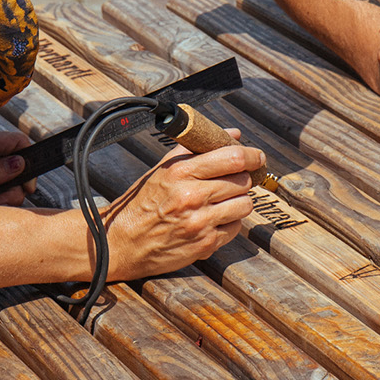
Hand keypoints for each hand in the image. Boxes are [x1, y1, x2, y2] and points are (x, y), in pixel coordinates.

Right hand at [104, 134, 262, 277]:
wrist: (121, 242)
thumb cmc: (142, 203)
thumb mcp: (163, 169)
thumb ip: (197, 150)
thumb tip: (233, 134)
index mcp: (181, 172)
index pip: (233, 158)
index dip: (252, 156)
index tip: (257, 157)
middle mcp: (192, 196)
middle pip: (243, 181)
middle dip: (243, 179)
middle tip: (234, 180)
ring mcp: (200, 223)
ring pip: (244, 205)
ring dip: (238, 202)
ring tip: (223, 201)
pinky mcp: (205, 245)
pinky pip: (235, 228)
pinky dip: (229, 223)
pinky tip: (213, 219)